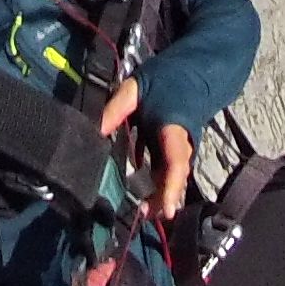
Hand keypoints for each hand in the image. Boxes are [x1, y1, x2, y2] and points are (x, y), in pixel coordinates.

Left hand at [95, 77, 196, 220]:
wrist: (194, 69)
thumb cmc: (165, 77)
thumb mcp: (134, 89)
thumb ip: (114, 110)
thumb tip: (90, 133)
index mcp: (174, 128)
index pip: (176, 163)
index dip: (171, 188)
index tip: (167, 212)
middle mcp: (181, 142)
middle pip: (173, 176)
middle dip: (161, 199)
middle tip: (141, 216)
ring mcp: (179, 146)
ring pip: (170, 175)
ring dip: (157, 193)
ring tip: (140, 210)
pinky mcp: (174, 146)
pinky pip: (166, 168)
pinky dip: (154, 181)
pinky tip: (138, 189)